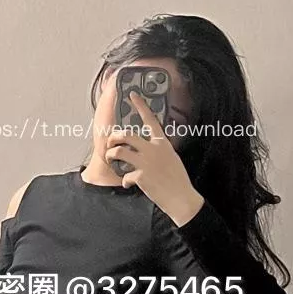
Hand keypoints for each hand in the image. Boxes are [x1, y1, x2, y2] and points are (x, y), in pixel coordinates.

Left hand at [105, 91, 204, 225]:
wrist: (181, 197)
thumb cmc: (177, 179)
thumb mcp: (172, 157)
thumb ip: (160, 150)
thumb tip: (152, 147)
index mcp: (162, 143)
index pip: (150, 120)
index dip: (141, 106)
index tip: (133, 95)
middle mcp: (153, 150)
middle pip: (127, 135)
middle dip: (114, 137)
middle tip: (111, 142)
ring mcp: (146, 163)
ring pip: (119, 151)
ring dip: (112, 155)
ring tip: (112, 159)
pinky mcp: (141, 176)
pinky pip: (125, 175)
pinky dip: (124, 180)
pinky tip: (128, 184)